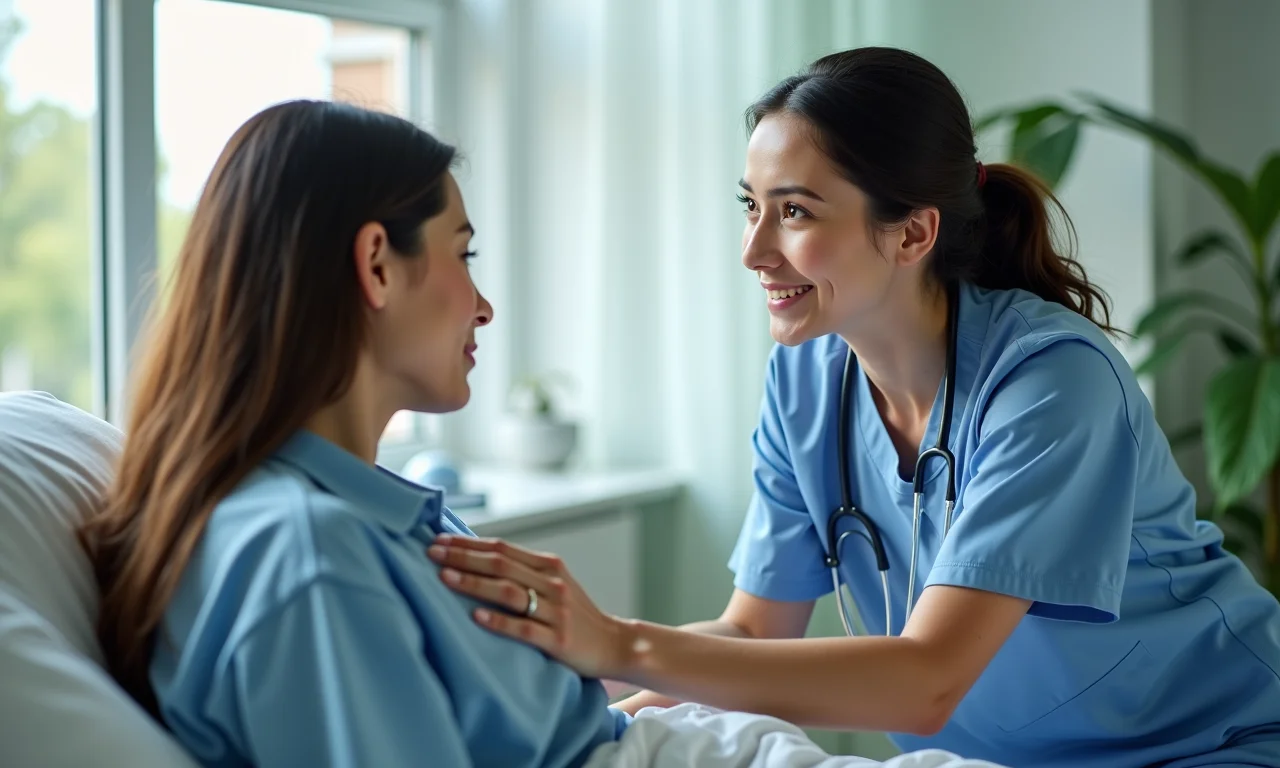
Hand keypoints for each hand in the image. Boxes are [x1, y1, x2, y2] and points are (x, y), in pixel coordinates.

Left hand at [426, 534, 630, 679]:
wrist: (614, 644)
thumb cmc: (575, 615)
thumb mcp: (553, 584)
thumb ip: (522, 572)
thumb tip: (476, 558)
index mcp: (549, 565)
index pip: (502, 548)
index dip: (468, 543)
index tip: (439, 540)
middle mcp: (553, 583)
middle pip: (501, 564)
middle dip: (463, 557)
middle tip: (432, 553)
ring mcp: (556, 611)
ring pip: (509, 591)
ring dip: (474, 583)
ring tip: (445, 578)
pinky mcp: (559, 639)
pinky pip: (524, 628)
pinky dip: (498, 621)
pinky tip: (476, 616)